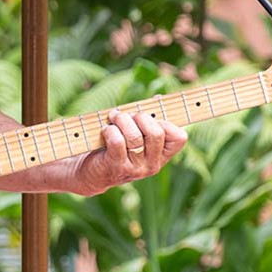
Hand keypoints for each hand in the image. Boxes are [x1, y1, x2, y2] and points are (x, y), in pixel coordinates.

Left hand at [72, 109, 187, 195]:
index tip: (148, 117)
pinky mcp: (117, 167)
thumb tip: (157, 99)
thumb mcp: (135, 135)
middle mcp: (152, 165)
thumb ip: (147, 120)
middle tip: (126, 116)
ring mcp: (136, 169)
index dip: (165, 122)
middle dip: (139, 117)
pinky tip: (105, 130)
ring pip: (135, 136)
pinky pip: (118, 142)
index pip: (179, 137)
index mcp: (162, 156)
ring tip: (113, 118)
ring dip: (121, 120)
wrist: (92, 173)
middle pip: (156, 133)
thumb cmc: (115, 146)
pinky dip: (110, 130)